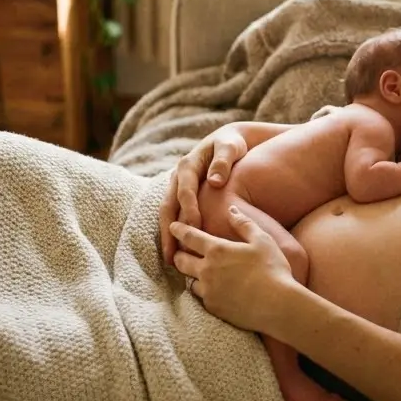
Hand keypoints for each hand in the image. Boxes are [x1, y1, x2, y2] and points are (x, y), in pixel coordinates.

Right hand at [159, 126, 249, 265]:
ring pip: (167, 215)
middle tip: (173, 256)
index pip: (185, 191)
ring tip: (171, 260)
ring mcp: (176, 187)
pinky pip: (174, 216)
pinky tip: (178, 251)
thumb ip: (223, 160)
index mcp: (188, 165)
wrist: (229, 140)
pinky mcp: (180, 196)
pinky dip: (173, 233)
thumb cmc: (232, 144)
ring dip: (167, 236)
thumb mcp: (230, 146)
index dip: (190, 209)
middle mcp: (177, 177)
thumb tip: (215, 181)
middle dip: (169, 232)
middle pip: (168, 207)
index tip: (196, 228)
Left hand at [170, 206, 296, 335]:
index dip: (179, 230)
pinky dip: (205, 292)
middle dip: (178, 254)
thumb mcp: (262, 240)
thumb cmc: (272, 268)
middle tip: (179, 252)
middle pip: (181, 261)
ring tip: (197, 273)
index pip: (190, 237)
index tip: (173, 226)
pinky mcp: (213, 308)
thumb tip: (232, 209)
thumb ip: (244, 223)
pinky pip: (202, 298)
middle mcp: (207, 270)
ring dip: (192, 275)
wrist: (277, 305)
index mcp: (218, 250)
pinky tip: (213, 291)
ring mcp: (208, 291)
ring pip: (190, 281)